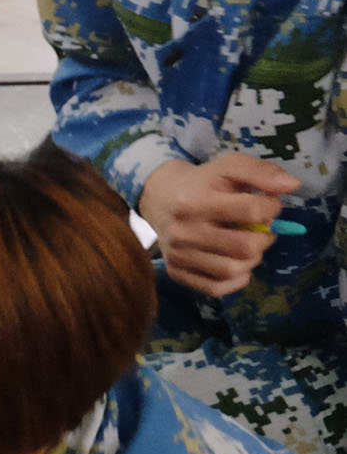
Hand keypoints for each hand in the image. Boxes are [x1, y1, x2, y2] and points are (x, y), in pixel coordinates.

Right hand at [139, 154, 300, 296]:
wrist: (161, 198)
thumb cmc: (203, 182)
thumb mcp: (230, 166)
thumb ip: (262, 171)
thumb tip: (292, 186)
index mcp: (196, 201)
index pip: (251, 211)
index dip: (272, 208)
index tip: (269, 205)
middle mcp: (183, 232)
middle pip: (245, 247)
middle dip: (265, 238)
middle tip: (260, 229)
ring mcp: (178, 255)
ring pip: (233, 270)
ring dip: (252, 258)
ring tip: (248, 245)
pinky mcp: (176, 271)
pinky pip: (216, 288)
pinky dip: (235, 279)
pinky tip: (237, 264)